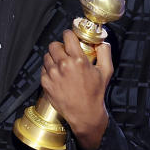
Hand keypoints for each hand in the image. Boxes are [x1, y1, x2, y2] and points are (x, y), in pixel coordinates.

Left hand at [41, 29, 112, 149]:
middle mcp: (63, 65)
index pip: (67, 36)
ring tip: (61, 65)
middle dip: (60, 47)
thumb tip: (102, 42)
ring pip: (47, 56)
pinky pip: (43, 69)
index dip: (69, 35)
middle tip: (65, 53)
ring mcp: (53, 74)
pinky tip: (57, 75)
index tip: (70, 38)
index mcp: (78, 60)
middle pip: (54, 45)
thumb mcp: (106, 71)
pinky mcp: (46, 83)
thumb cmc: (95, 93)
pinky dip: (49, 70)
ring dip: (53, 58)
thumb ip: (105, 53)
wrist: (84, 114)